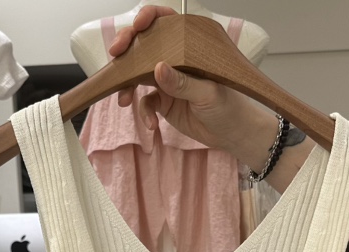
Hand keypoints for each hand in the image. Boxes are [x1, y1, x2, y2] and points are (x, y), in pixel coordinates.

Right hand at [107, 5, 272, 164]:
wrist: (232, 134)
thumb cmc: (229, 106)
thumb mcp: (208, 93)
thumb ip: (182, 82)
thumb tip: (158, 68)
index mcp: (190, 47)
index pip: (166, 22)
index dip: (149, 18)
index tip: (136, 27)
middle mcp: (175, 59)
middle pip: (144, 45)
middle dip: (127, 48)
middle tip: (116, 55)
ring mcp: (166, 81)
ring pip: (137, 73)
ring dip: (126, 84)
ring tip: (123, 99)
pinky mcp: (162, 102)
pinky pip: (145, 103)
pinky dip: (143, 113)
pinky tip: (151, 125)